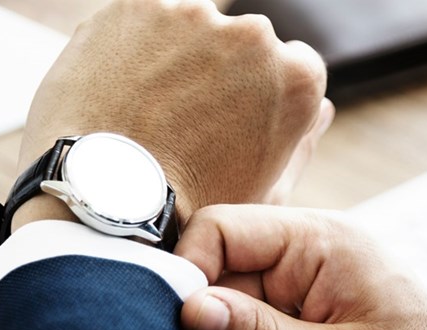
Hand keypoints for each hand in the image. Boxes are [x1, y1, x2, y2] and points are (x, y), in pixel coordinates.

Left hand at [12, 0, 328, 230]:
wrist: (104, 201)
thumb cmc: (188, 212)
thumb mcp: (264, 196)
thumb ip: (302, 145)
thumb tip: (323, 110)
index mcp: (296, 78)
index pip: (293, 67)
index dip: (259, 96)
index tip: (231, 120)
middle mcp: (253, 35)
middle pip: (242, 45)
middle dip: (220, 73)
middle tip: (182, 122)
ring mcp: (193, 15)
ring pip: (190, 30)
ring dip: (176, 59)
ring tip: (145, 113)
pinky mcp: (137, 7)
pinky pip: (142, 24)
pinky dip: (133, 50)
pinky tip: (120, 96)